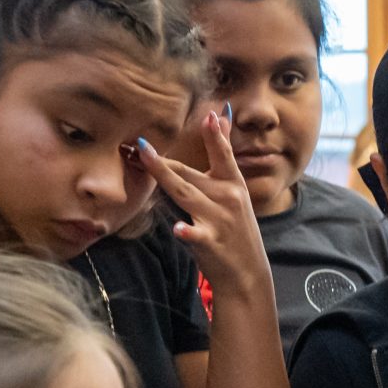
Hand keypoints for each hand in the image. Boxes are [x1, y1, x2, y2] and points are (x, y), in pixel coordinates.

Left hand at [140, 110, 271, 295]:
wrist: (247, 273)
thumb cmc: (235, 228)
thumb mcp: (235, 190)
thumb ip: (223, 154)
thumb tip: (221, 115)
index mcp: (233, 184)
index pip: (222, 154)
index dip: (215, 135)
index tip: (208, 116)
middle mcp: (227, 198)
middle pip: (189, 174)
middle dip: (164, 160)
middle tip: (139, 144)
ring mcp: (219, 220)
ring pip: (185, 193)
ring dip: (164, 176)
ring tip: (144, 159)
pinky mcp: (211, 242)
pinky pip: (196, 234)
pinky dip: (187, 232)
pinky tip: (178, 228)